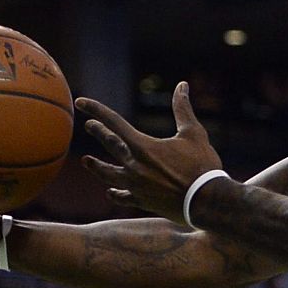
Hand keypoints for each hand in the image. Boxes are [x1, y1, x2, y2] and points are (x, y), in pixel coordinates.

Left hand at [78, 83, 223, 223]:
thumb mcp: (193, 133)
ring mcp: (135, 186)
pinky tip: (110, 191)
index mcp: (143, 146)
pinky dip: (114, 192)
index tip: (80, 102)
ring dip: (96, 167)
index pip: (114, 122)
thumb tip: (182, 85)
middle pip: (110, 145)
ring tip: (86, 161)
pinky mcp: (142, 201)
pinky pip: (122, 196)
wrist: (206, 202)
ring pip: (108, 174)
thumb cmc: (202, 165)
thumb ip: (183, 109)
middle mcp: (134, 166)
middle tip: (88, 125)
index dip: (96, 109)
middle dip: (98, 132)